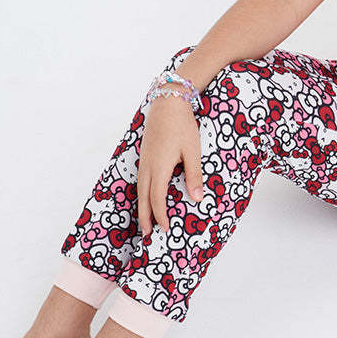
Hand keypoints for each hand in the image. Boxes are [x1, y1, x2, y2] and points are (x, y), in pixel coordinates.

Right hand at [136, 95, 205, 237]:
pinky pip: (140, 180)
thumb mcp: (193, 151)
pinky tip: (145, 197)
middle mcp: (148, 167)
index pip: (157, 199)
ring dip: (142, 206)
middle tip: (148, 234)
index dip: (160, 216)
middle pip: (143, 198)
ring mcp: (144, 161)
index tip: (165, 229)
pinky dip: (142, 193)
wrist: (168, 103)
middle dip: (145, 217)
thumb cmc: (182, 126)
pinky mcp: (144, 155)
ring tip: (145, 220)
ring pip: (139, 189)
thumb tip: (197, 198)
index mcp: (159, 168)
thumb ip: (194, 175)